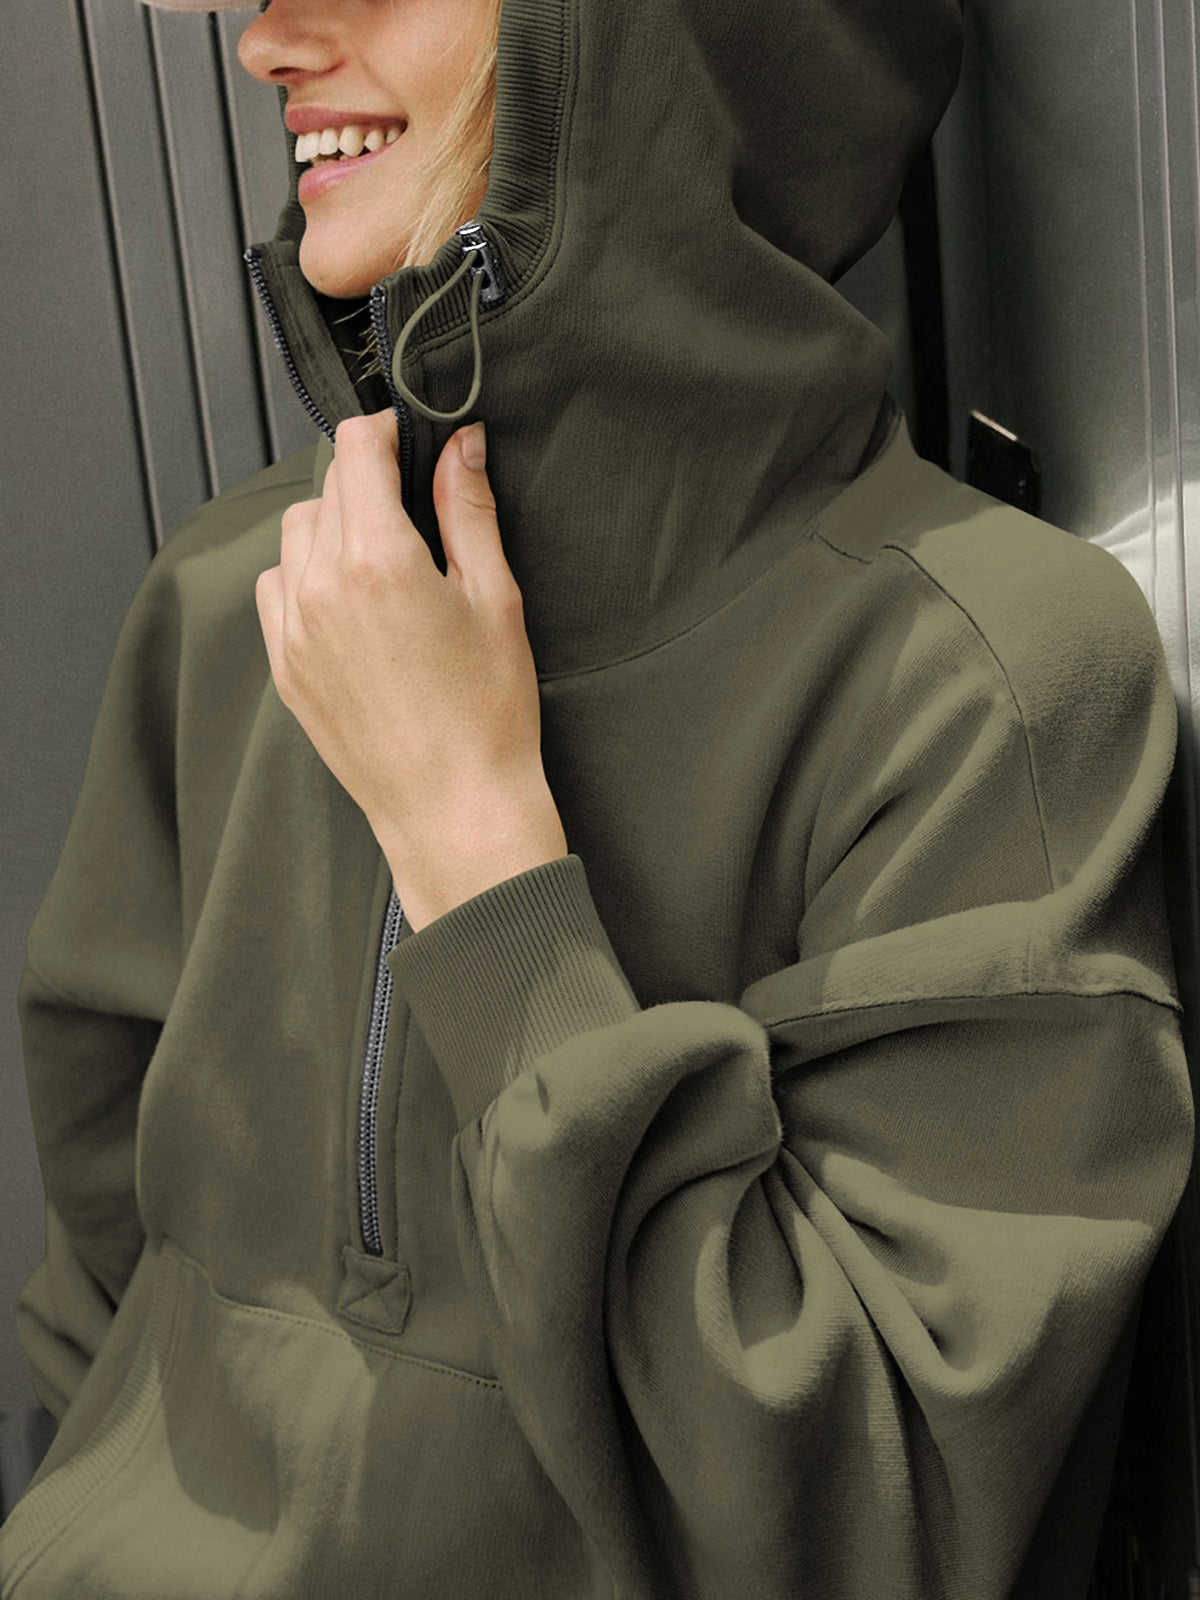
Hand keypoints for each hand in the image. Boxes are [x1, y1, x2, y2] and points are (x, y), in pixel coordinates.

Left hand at [255, 410, 567, 929]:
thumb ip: (469, 512)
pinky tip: (351, 601)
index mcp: (378, 560)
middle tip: (416, 510)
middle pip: (327, 490)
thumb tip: (461, 447)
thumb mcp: (496, 599)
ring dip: (333, 527)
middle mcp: (322, 588)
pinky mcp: (284, 668)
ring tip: (385, 560)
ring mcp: (293, 631)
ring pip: (296, 536)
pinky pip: (277, 590)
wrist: (455, 808)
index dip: (385, 432)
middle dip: (368, 484)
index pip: (356, 451)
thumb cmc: (488, 715)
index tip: (407, 438)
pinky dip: (305, 576)